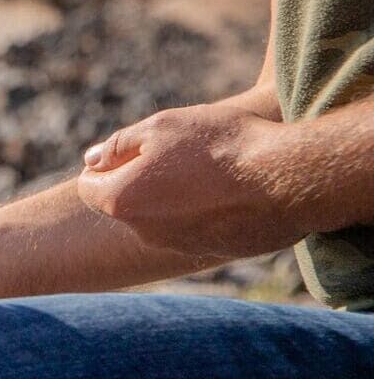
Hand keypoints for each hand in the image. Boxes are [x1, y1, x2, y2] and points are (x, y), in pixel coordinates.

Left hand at [76, 104, 307, 257]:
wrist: (289, 178)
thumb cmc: (222, 144)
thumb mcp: (162, 126)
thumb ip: (119, 144)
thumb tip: (93, 160)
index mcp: (121, 201)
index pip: (89, 186)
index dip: (107, 164)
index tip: (136, 148)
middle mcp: (144, 232)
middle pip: (125, 202)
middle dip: (140, 180)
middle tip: (178, 154)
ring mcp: (179, 246)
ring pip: (161, 217)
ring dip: (174, 196)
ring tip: (210, 169)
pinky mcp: (213, 252)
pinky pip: (196, 229)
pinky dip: (204, 211)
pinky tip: (231, 190)